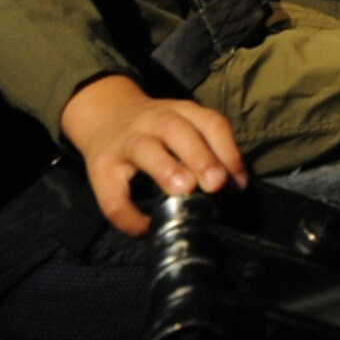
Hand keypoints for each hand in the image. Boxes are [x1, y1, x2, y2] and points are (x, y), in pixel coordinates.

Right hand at [60, 74, 247, 235]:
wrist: (105, 114)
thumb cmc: (156, 129)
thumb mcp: (183, 126)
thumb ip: (208, 148)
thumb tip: (236, 186)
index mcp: (179, 112)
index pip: (209, 122)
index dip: (228, 152)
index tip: (238, 184)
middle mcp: (153, 121)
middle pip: (177, 130)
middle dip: (199, 156)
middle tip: (215, 183)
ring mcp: (125, 142)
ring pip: (144, 150)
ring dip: (166, 169)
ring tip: (184, 190)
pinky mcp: (101, 168)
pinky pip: (113, 195)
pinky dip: (129, 215)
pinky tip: (147, 227)